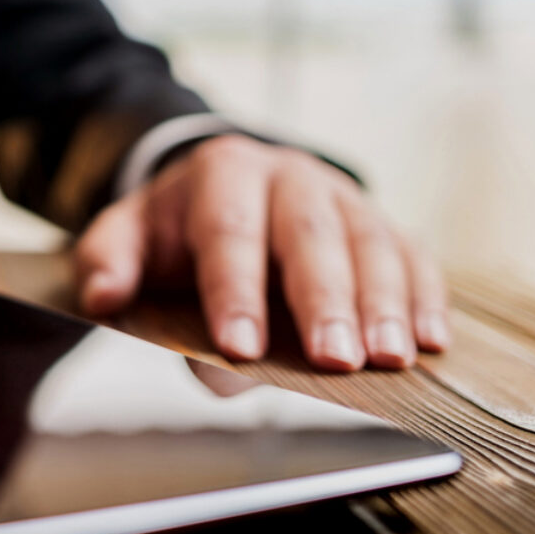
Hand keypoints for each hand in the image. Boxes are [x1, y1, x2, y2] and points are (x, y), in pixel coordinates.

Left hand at [74, 135, 449, 370]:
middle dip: (323, 299)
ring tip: (388, 357)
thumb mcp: (126, 232)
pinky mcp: (377, 218)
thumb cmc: (173, 225)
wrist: (220, 184)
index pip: (228, 233)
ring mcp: (339, 194)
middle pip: (309, 234)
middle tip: (332, 360)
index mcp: (222, 173)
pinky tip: (429, 340)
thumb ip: (109, 263)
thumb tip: (104, 297)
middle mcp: (287, 175)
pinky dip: (423, 295)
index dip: (235, 291)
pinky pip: (410, 251)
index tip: (239, 348)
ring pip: (369, 241)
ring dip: (383, 303)